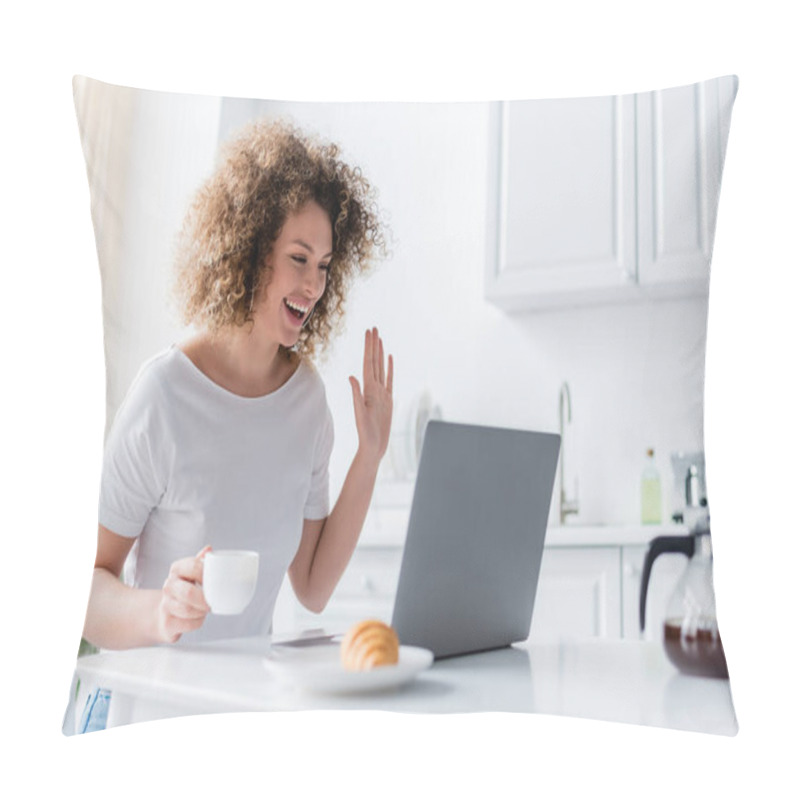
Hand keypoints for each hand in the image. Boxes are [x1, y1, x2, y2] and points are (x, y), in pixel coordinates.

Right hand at [156, 545, 211, 643]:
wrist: (163, 614)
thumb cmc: (183, 590)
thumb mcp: (191, 573)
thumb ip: (200, 561)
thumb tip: (209, 549)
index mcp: (176, 569)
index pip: (194, 566)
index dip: (208, 574)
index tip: (217, 581)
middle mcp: (169, 585)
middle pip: (188, 592)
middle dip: (204, 599)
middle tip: (212, 601)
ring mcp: (166, 605)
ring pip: (188, 610)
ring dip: (202, 611)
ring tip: (205, 608)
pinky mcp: (167, 623)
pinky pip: (189, 624)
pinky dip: (198, 622)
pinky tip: (198, 617)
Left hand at [349, 327, 392, 464]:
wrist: (373, 447)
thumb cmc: (366, 434)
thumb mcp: (360, 414)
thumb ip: (356, 396)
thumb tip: (351, 377)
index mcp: (367, 389)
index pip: (368, 363)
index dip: (369, 347)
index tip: (369, 332)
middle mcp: (373, 388)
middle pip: (373, 361)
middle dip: (373, 345)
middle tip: (373, 328)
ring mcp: (381, 393)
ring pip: (380, 367)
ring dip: (380, 353)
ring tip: (379, 338)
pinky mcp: (387, 399)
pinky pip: (389, 379)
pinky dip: (389, 368)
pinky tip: (389, 358)